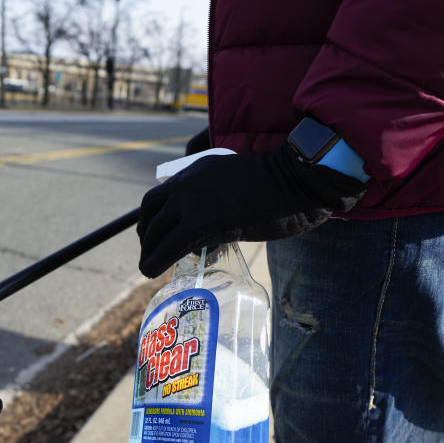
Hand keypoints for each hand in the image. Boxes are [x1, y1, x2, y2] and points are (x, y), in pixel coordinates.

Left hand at [137, 147, 366, 277]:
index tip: (155, 233)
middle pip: (151, 211)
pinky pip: (168, 245)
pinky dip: (155, 260)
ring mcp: (192, 201)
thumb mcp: (239, 186)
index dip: (152, 216)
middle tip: (150, 252)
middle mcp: (188, 182)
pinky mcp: (200, 221)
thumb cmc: (282, 186)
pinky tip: (151, 272)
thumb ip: (221, 201)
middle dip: (147, 235)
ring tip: (149, 266)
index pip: (161, 193)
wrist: (297, 180)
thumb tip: (213, 232)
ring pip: (155, 230)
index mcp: (197, 170)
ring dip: (148, 250)